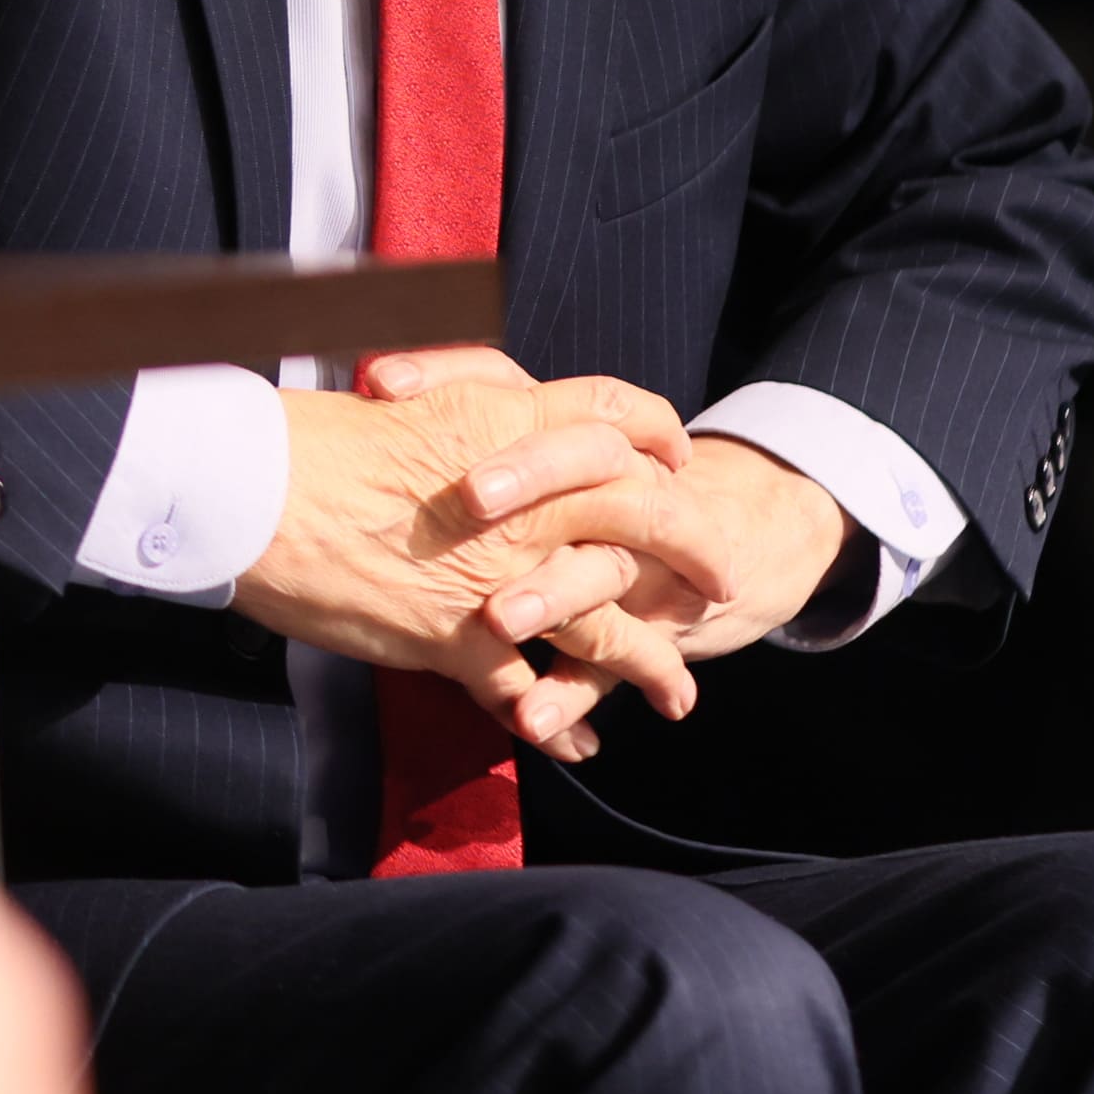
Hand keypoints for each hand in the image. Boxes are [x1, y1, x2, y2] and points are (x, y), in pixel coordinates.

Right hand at [229, 353, 707, 759]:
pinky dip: (557, 723)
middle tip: (720, 578)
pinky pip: (527, 695)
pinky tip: (577, 743)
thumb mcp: (400, 403)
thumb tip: (477, 424)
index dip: (655, 436)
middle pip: (642, 516)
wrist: (254, 491)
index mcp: (506, 422)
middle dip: (691, 548)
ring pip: (605, 623)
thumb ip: (457, 416)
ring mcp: (497, 576)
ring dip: (650, 662)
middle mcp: (522, 500)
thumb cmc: (305, 438)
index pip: (612, 417)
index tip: (676, 458)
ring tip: (680, 695)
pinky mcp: (457, 642)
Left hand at [357, 345, 852, 669]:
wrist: (721, 548)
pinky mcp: (641, 632)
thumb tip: (372, 386)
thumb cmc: (590, 494)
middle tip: (471, 498)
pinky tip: (535, 720)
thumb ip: (466, 417)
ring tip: (498, 619)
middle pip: (580, 460)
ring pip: (597, 570)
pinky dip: (568, 694)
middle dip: (529, 475)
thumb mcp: (533, 447)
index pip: (508, 379)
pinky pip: (603, 664)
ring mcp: (627, 561)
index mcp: (562, 430)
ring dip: (550, 594)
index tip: (383, 386)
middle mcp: (606, 487)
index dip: (448, 373)